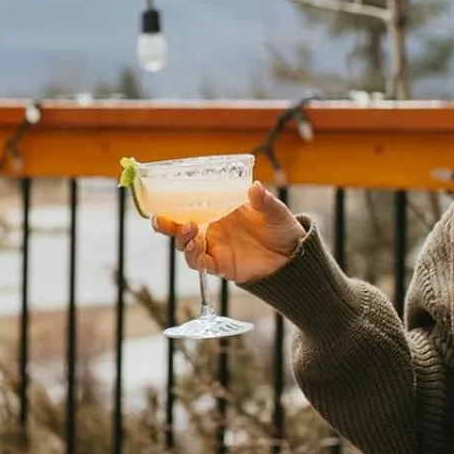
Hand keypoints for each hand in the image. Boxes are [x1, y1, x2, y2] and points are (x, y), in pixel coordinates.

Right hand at [153, 181, 305, 282]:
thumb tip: (255, 188)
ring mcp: (215, 248)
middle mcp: (213, 229)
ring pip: (187, 246)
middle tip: (159, 220)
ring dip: (182, 239)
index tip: (162, 200)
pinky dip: (194, 257)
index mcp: (220, 210)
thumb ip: (263, 201)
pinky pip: (200, 264)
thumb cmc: (281, 227)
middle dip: (167, 225)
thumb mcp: (273, 210)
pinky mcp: (221, 266)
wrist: (293, 255)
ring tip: (188, 229)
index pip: (191, 206)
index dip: (173, 205)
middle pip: (181, 228)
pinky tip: (197, 248)